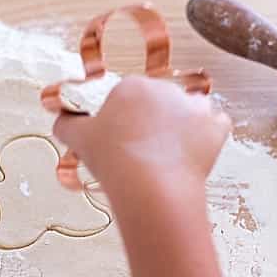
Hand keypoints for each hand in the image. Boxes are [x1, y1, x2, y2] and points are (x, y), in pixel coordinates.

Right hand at [54, 69, 230, 221]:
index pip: (130, 97)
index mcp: (131, 86)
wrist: (152, 190)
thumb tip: (59, 119)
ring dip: (184, 125)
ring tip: (172, 154)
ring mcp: (193, 107)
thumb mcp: (79, 139)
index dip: (126, 118)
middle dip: (154, 122)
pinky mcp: (214, 127)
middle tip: (145, 152)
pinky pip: (217, 125)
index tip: (124, 140)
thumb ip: (66, 124)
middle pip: (160, 101)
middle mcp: (164, 88)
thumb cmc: (114, 162)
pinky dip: (210, 136)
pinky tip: (196, 153)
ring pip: (190, 109)